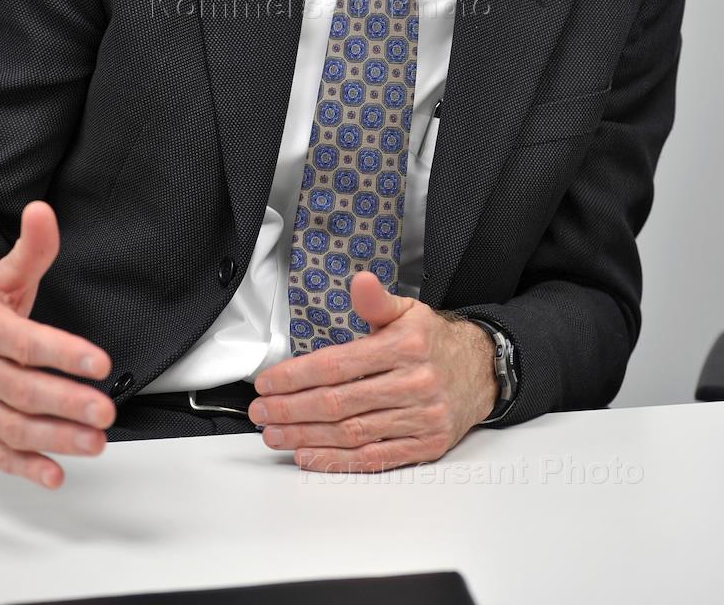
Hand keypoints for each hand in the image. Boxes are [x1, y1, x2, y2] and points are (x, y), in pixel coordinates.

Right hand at [0, 200, 114, 489]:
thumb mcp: (2, 275)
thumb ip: (32, 248)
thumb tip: (43, 212)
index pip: (26, 343)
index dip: (63, 353)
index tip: (98, 361)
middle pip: (24, 390)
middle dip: (67, 403)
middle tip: (105, 410)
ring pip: (16, 427)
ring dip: (57, 439)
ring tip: (96, 441)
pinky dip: (26, 467)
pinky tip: (55, 473)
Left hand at [248, 271, 497, 472]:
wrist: (481, 371)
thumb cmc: (435, 341)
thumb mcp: (409, 310)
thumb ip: (376, 301)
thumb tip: (360, 281)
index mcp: (407, 346)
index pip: (339, 364)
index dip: (297, 376)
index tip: (267, 382)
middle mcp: (415, 383)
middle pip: (340, 402)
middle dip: (292, 409)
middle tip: (261, 412)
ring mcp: (421, 418)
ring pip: (352, 432)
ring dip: (306, 436)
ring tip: (274, 434)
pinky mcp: (425, 445)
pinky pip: (374, 457)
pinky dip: (337, 460)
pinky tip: (308, 455)